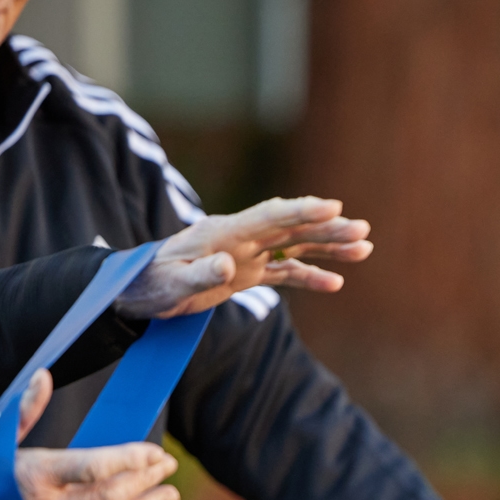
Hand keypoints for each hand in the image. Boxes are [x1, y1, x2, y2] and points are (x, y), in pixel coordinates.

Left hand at [113, 195, 373, 318]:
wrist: (135, 292)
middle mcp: (240, 239)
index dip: (302, 211)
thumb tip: (228, 266)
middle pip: (292, 228)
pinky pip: (285, 274)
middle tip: (363, 229)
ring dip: (329, 247)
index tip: (333, 206)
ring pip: (295, 247)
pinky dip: (311, 277)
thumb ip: (200, 273)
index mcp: (223, 232)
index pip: (270, 216)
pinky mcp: (246, 273)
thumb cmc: (149, 284)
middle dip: (328, 228)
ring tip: (364, 248)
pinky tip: (336, 283)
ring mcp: (246, 255)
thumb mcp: (170, 283)